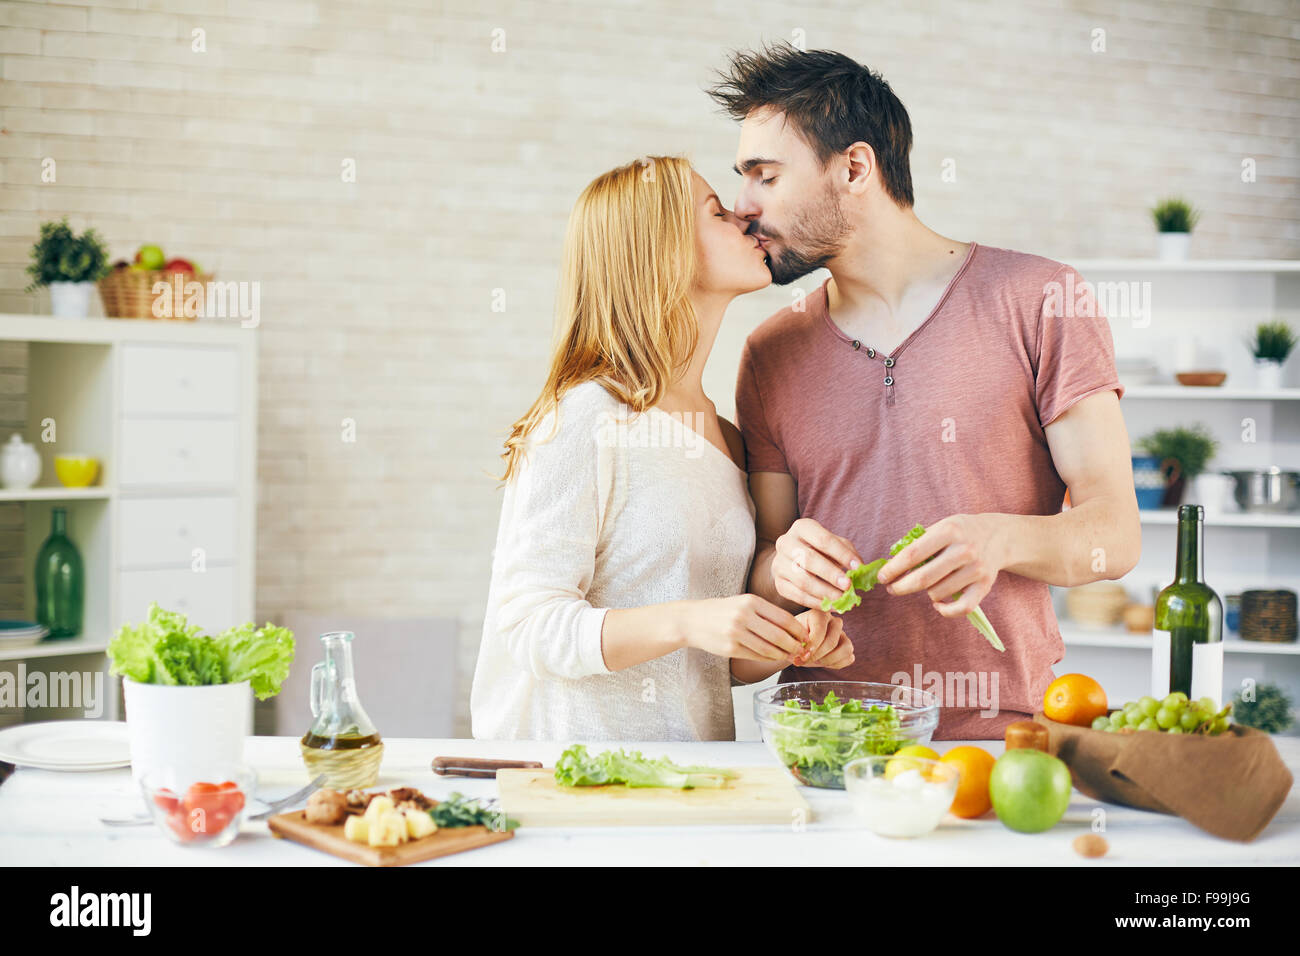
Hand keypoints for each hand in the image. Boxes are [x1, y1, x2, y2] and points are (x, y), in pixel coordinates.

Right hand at [676, 595, 809, 661]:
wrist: (692, 620)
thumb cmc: (722, 611)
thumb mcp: (743, 603)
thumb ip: (766, 613)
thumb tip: (794, 629)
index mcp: (751, 601)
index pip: (784, 618)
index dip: (799, 630)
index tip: (807, 637)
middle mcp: (744, 616)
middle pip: (779, 635)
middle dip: (795, 645)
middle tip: (802, 651)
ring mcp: (736, 633)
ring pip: (769, 649)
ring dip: (783, 655)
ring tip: (790, 656)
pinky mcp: (730, 648)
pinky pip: (756, 656)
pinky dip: (769, 658)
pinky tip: (774, 657)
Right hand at [771, 518, 863, 608]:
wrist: (792, 562)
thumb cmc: (819, 551)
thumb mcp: (834, 545)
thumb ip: (847, 552)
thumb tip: (860, 568)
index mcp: (802, 528)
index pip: (823, 539)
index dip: (841, 554)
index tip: (857, 567)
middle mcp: (785, 543)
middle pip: (808, 559)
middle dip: (831, 574)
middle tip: (848, 586)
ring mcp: (779, 564)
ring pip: (802, 580)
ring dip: (825, 592)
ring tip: (842, 599)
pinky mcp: (778, 583)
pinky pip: (798, 596)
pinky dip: (817, 603)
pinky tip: (832, 606)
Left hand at [792, 609, 854, 668]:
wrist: (798, 643)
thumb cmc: (794, 638)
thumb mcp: (792, 637)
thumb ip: (797, 643)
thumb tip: (805, 654)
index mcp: (819, 614)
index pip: (819, 631)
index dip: (811, 647)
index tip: (801, 656)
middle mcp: (834, 621)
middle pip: (832, 642)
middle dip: (817, 656)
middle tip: (804, 660)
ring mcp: (843, 634)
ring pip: (846, 649)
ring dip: (828, 660)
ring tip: (815, 661)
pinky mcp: (847, 646)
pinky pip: (849, 658)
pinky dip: (836, 664)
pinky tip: (823, 662)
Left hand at [875, 514, 1005, 616]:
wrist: (999, 536)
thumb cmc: (961, 532)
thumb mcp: (940, 526)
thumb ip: (917, 542)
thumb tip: (891, 563)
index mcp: (949, 531)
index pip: (913, 554)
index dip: (893, 569)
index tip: (882, 577)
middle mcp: (964, 550)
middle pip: (923, 578)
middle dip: (901, 587)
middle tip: (891, 589)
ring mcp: (976, 570)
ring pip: (937, 593)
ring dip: (925, 592)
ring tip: (926, 584)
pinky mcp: (985, 586)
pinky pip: (961, 608)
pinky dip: (945, 611)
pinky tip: (937, 604)